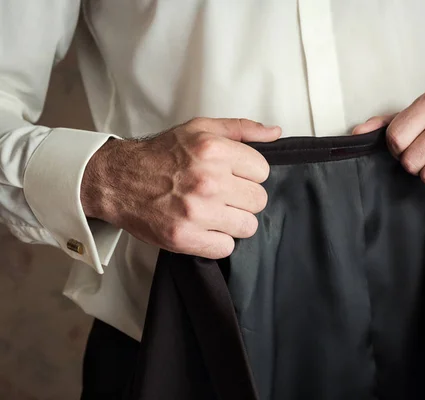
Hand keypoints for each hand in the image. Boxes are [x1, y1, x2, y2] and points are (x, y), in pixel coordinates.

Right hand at [81, 118, 280, 258]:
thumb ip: (241, 129)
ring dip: (234, 221)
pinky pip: (226, 248)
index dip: (249, 174)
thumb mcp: (200, 129)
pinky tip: (204, 227)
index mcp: (214, 151)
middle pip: (259, 201)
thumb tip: (275, 133)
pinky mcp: (185, 238)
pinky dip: (217, 240)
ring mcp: (197, 212)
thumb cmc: (161, 155)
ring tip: (214, 212)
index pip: (263, 171)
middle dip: (244, 198)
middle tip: (223, 195)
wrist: (118, 179)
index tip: (233, 175)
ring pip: (247, 226)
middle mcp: (208, 181)